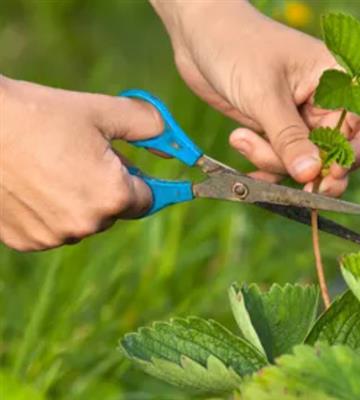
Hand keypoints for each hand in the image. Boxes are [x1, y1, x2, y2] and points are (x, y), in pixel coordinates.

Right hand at [0, 77, 161, 250]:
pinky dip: (49, 211)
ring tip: (50, 165)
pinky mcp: (26, 241)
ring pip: (83, 220)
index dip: (138, 178)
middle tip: (80, 154)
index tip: (127, 165)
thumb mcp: (102, 112)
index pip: (147, 198)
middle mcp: (87, 224)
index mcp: (113, 196)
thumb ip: (149, 127)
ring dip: (78, 199)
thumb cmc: (39, 115)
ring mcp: (53, 236)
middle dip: (107, 186)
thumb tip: (174, 148)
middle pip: (115, 210)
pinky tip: (31, 183)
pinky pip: (53, 228)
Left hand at [151, 0, 359, 196]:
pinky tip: (242, 146)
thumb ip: (289, 137)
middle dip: (313, 167)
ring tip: (241, 139)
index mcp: (338, 79)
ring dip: (274, 161)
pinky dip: (265, 164)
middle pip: (339, 151)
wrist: (198, 35)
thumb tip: (311, 174)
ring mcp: (302, 118)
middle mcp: (326, 101)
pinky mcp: (279, 130)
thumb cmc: (236, 46)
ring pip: (306, 161)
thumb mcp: (264, 93)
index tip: (332, 172)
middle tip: (296, 182)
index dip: (359, 151)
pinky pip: (283, 160)